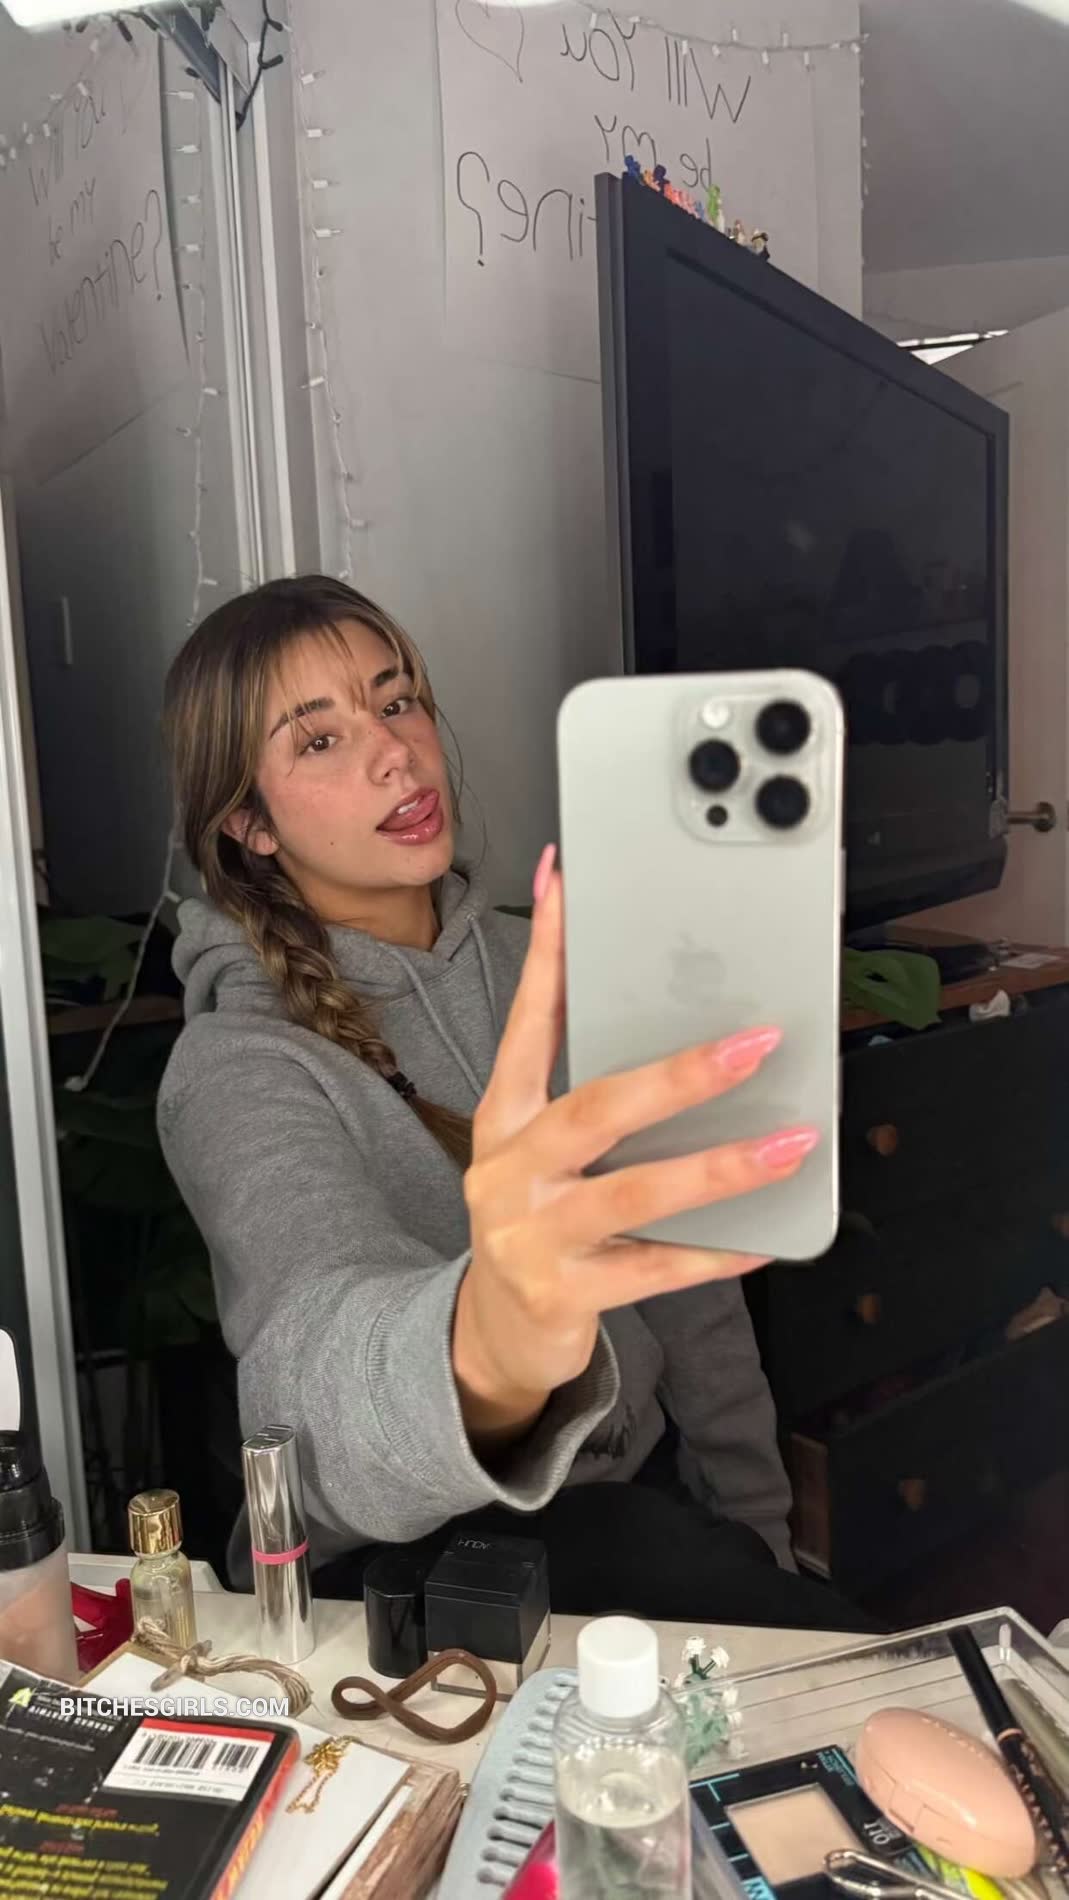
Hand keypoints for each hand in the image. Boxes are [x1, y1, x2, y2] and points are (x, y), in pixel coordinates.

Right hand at [452, 847, 818, 1448]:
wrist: (492, 1334)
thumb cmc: (536, 1222)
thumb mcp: (540, 1150)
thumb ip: (591, 1093)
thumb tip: (674, 1028)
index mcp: (505, 1118)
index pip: (527, 1021)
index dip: (546, 953)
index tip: (565, 883)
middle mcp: (509, 1169)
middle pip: (595, 1108)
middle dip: (681, 1074)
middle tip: (756, 1043)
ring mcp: (532, 1235)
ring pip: (634, 1192)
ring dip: (719, 1166)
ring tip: (789, 1143)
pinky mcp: (563, 1294)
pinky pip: (654, 1269)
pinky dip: (712, 1253)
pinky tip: (765, 1238)